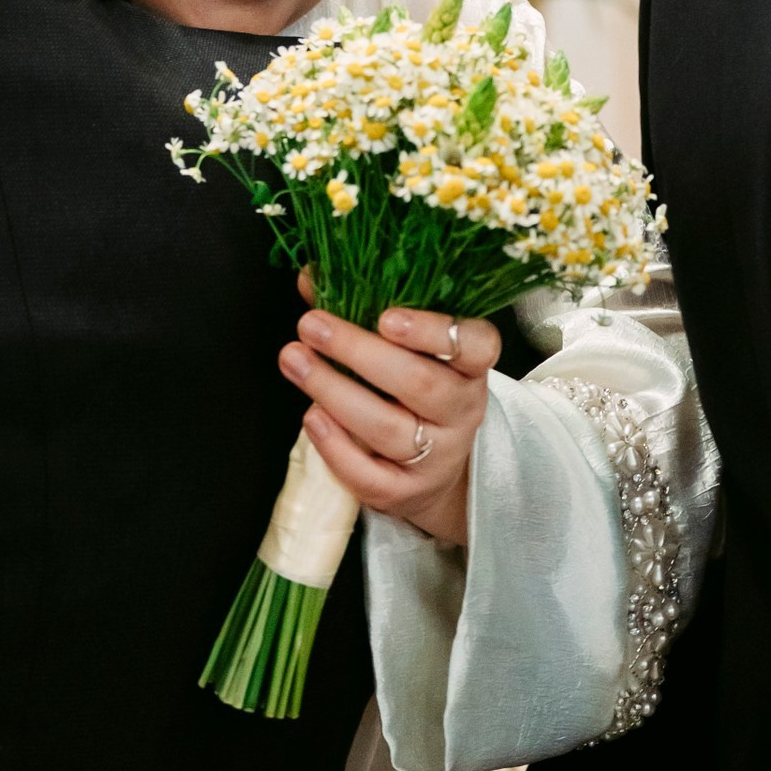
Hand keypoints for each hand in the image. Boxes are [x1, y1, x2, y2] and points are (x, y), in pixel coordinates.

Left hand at [279, 283, 499, 548]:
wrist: (434, 470)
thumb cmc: (410, 391)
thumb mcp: (402, 350)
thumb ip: (361, 308)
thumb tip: (312, 277)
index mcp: (468, 367)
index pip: (476, 346)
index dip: (433, 330)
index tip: (387, 317)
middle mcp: (461, 412)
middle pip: (420, 384)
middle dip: (359, 352)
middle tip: (311, 326)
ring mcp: (437, 456)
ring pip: (389, 428)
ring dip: (335, 391)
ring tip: (295, 361)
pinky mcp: (407, 493)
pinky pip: (371, 475)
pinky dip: (336, 447)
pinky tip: (312, 417)